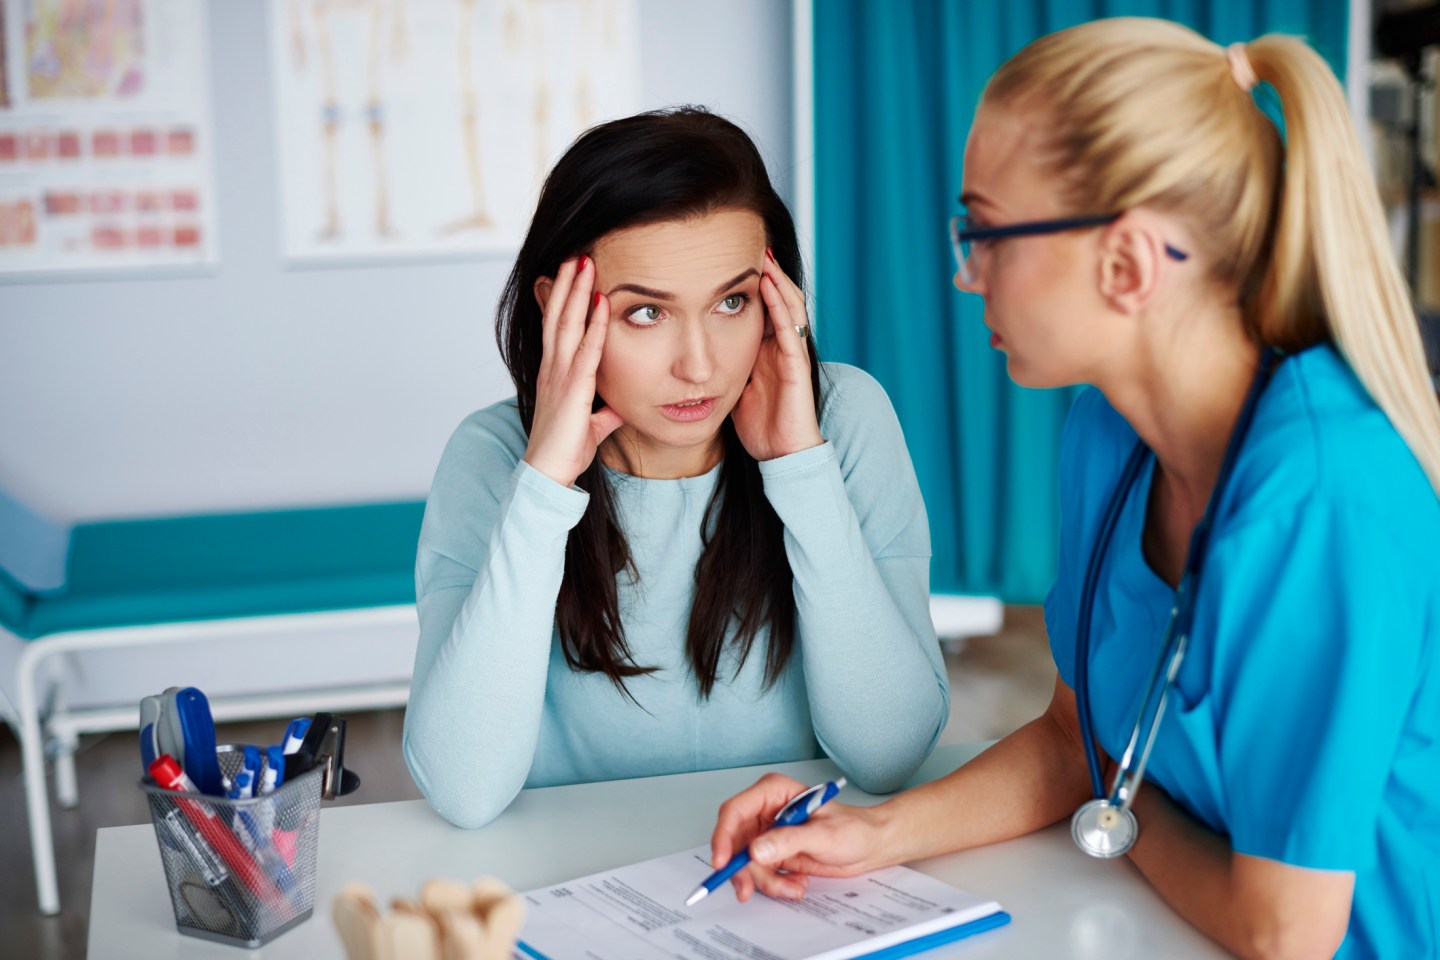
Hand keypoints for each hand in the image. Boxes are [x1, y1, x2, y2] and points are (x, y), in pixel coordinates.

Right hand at [523, 256, 623, 486]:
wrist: (548, 473)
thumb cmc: (565, 450)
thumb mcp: (593, 424)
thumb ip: (605, 409)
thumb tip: (620, 403)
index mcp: (556, 373)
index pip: (559, 327)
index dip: (565, 299)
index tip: (573, 274)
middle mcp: (554, 368)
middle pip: (559, 315)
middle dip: (568, 283)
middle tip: (576, 253)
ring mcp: (560, 375)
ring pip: (567, 324)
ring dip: (577, 291)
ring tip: (583, 262)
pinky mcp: (573, 389)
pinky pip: (586, 350)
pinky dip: (594, 325)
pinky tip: (601, 303)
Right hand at [711, 773, 890, 901]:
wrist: (869, 846)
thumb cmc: (853, 829)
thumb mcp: (823, 835)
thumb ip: (788, 841)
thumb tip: (755, 850)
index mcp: (773, 792)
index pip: (735, 811)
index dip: (723, 836)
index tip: (722, 862)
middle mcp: (765, 812)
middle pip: (734, 841)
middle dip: (741, 869)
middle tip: (746, 890)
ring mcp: (767, 834)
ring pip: (745, 863)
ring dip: (766, 881)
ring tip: (794, 886)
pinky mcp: (773, 854)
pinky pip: (760, 874)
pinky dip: (775, 884)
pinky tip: (796, 884)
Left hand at [731, 252, 823, 460]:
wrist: (781, 455)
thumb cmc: (758, 426)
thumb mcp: (734, 388)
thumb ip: (721, 366)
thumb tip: (689, 355)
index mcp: (765, 351)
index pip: (760, 308)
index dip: (749, 286)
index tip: (731, 261)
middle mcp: (780, 348)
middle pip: (777, 300)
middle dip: (767, 274)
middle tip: (753, 245)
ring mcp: (791, 355)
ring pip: (788, 307)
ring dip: (776, 281)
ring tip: (763, 255)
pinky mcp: (798, 366)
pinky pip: (789, 329)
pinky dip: (780, 305)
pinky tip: (769, 286)